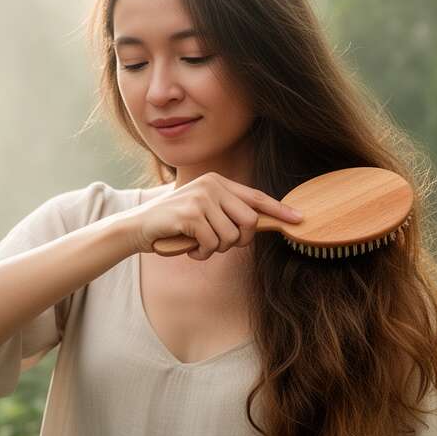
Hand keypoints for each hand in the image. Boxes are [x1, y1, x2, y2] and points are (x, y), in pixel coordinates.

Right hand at [115, 172, 303, 260]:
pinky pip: (212, 244)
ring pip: (231, 237)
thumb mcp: (203, 211)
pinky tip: (190, 247)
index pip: (256, 197)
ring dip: (216, 249)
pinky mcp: (190, 214)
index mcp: (218, 182)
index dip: (279, 210)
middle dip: (239, 241)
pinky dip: (202, 253)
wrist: (138, 227)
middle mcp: (212, 185)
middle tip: (219, 244)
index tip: (298, 219)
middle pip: (249, 222)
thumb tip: (258, 224)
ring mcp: (201, 198)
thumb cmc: (174, 224)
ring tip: (199, 244)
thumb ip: (227, 212)